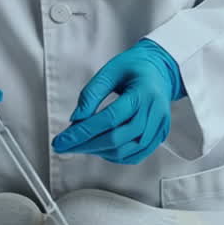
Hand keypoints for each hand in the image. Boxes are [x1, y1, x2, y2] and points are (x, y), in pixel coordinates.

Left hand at [51, 39, 184, 164]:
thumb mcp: (109, 71)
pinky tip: (102, 149)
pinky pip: (136, 155)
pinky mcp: (159, 136)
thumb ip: (91, 94)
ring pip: (126, 151)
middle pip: (117, 138)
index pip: (109, 118)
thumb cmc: (134, 67)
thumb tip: (76, 120)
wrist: (160, 70)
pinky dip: (116, 156)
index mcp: (142, 93)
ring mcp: (159, 126)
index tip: (63, 140)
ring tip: (81, 146)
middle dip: (87, 145)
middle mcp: (154, 112)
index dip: (83, 132)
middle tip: (66, 145)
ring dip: (100, 152)